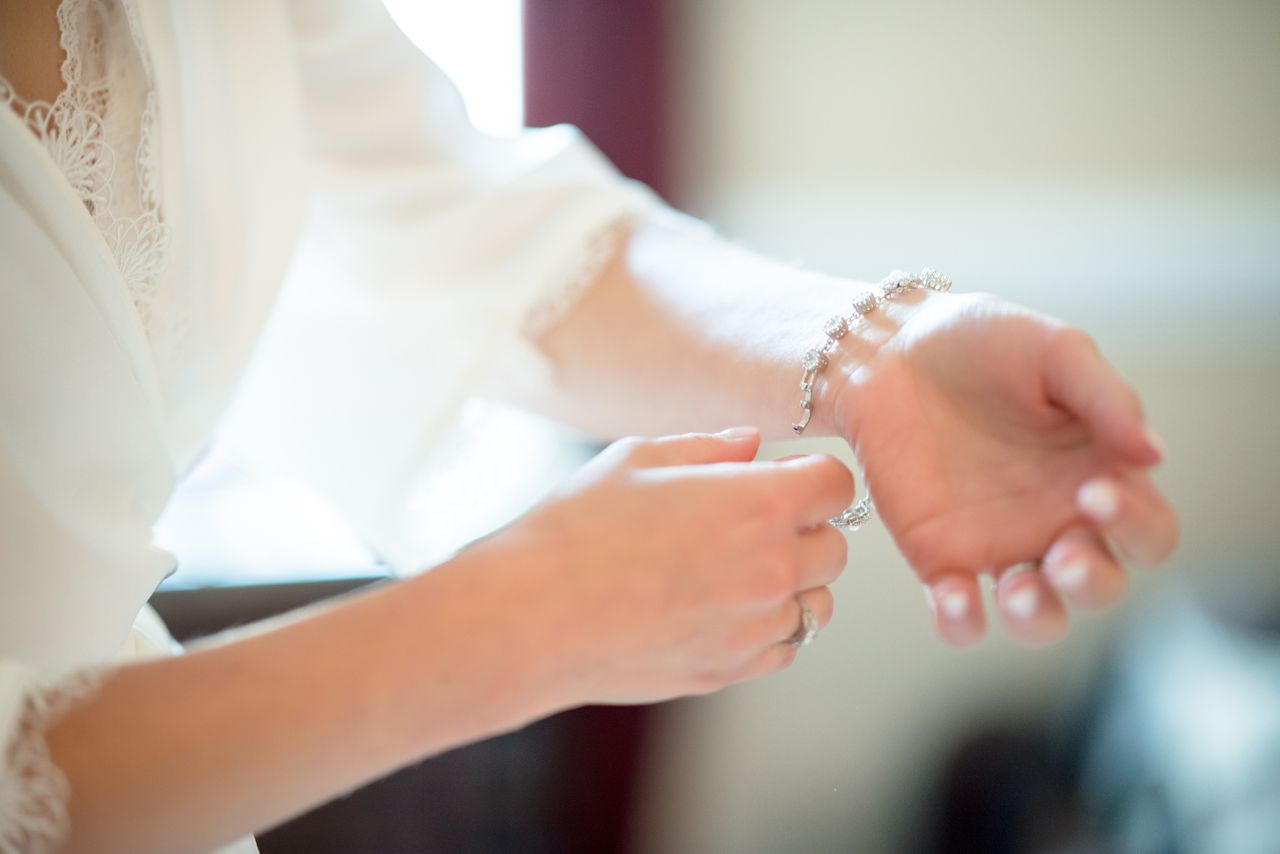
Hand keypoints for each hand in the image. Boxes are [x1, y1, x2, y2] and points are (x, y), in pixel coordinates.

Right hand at [471, 429, 853, 704]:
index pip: (838, 485)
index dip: (813, 476)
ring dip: (793, 583)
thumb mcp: (637, 458)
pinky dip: (769, 628)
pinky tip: (721, 608)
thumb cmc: (576, 528)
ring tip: (735, 569)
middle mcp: (771, 568)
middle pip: (836, 548)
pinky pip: (784, 648)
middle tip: (751, 522)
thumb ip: (709, 448)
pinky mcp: (730, 670)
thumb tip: (751, 444)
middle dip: (805, 529)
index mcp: (757, 504)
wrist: (530, 615)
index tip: (785, 477)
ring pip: (816, 603)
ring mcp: (753, 626)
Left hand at [833, 292, 1177, 646]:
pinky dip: (963, 621)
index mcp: (1099, 476)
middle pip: (1099, 585)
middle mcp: (1055, 521)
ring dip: (1039, 617)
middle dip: (1091, 584)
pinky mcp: (938, 556)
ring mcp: (997, 545)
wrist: (888, 346)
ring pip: (1038, 615)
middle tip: (1063, 553)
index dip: (1137, 526)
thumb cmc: (980, 341)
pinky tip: (957, 597)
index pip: (1147, 531)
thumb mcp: (1052, 348)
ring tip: (1020, 590)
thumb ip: (1105, 397)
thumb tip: (1155, 455)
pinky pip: (960, 614)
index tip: (1096, 492)